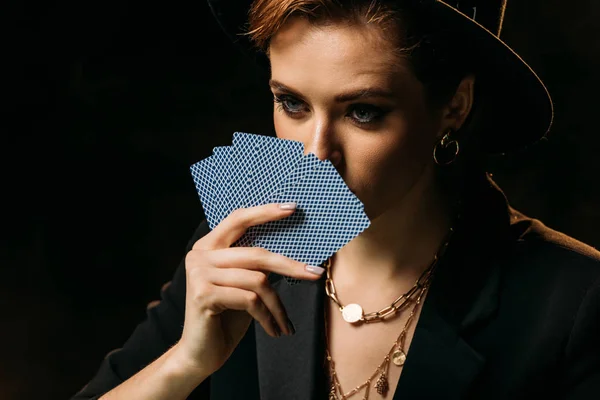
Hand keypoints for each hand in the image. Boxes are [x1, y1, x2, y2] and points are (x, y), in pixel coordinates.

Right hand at [174, 202, 324, 376]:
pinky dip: (268, 316)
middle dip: (289, 266)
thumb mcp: (243, 284)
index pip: (238, 219)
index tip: (292, 207)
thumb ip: (255, 264)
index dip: (265, 212)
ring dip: (278, 306)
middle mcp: (199, 255)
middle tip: (315, 274)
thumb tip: (291, 247)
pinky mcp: (203, 295)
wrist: (201, 354)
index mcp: (208, 246)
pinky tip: (273, 330)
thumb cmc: (227, 317)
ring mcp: (199, 274)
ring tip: (284, 324)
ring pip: (258, 280)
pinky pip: (251, 299)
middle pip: (256, 253)